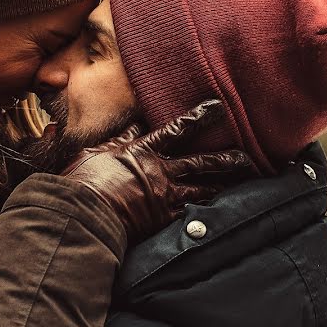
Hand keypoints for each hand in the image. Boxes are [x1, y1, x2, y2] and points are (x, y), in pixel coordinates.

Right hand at [60, 100, 250, 243]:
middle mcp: (159, 171)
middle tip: (246, 156)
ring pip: (202, 188)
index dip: (199, 117)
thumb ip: (116, 139)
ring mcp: (164, 195)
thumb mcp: (94, 152)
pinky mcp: (162, 218)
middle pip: (200, 161)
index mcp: (142, 150)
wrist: (81, 213)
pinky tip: (220, 210)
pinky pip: (189, 212)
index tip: (218, 108)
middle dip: (225, 158)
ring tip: (241, 183)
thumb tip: (133, 125)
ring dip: (223, 184)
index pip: (177, 130)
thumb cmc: (80, 182)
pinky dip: (205, 210)